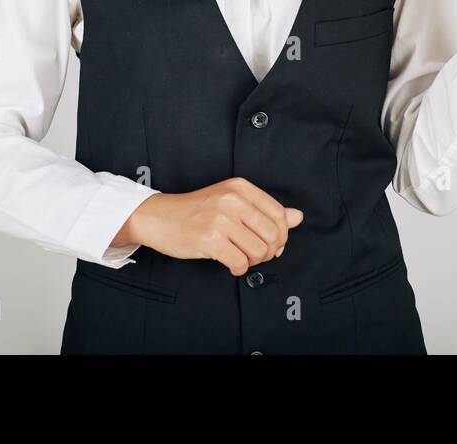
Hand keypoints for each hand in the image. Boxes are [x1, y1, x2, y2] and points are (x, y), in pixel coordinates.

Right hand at [113, 177, 303, 275]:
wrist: (158, 216)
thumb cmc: (197, 210)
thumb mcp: (232, 201)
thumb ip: (265, 210)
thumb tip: (298, 217)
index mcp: (241, 187)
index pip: (279, 214)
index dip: (282, 235)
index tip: (274, 244)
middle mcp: (233, 200)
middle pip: (273, 234)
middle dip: (270, 251)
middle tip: (257, 255)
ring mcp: (221, 219)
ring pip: (259, 251)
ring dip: (254, 261)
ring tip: (242, 258)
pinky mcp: (209, 240)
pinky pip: (239, 262)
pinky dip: (239, 269)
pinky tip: (232, 265)